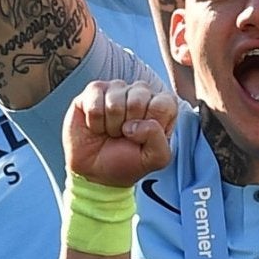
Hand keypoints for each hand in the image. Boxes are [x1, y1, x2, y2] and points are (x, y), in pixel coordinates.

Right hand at [62, 78, 178, 188]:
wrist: (93, 168)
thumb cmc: (125, 161)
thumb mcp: (153, 160)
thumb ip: (159, 142)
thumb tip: (137, 124)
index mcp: (161, 107)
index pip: (165, 102)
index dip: (152, 122)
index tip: (144, 136)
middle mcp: (139, 94)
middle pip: (139, 98)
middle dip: (130, 125)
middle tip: (125, 135)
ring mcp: (115, 90)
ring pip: (114, 101)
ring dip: (111, 125)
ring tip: (110, 131)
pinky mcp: (93, 91)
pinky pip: (94, 103)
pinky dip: (95, 122)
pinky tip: (96, 125)